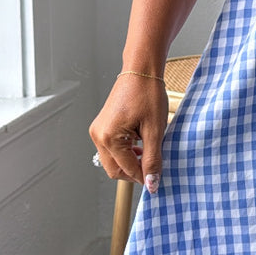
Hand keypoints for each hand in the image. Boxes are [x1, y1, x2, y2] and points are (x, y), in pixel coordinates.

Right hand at [90, 71, 168, 192]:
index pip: (126, 170)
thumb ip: (152, 160)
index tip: (157, 180)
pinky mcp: (101, 127)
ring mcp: (98, 130)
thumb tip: (152, 183)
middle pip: (114, 169)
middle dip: (133, 172)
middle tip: (152, 167)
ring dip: (129, 162)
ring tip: (147, 152)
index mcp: (109, 137)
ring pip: (112, 161)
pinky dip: (124, 153)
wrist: (141, 71)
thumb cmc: (148, 93)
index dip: (143, 177)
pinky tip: (139, 145)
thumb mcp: (155, 131)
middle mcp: (98, 135)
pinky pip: (111, 149)